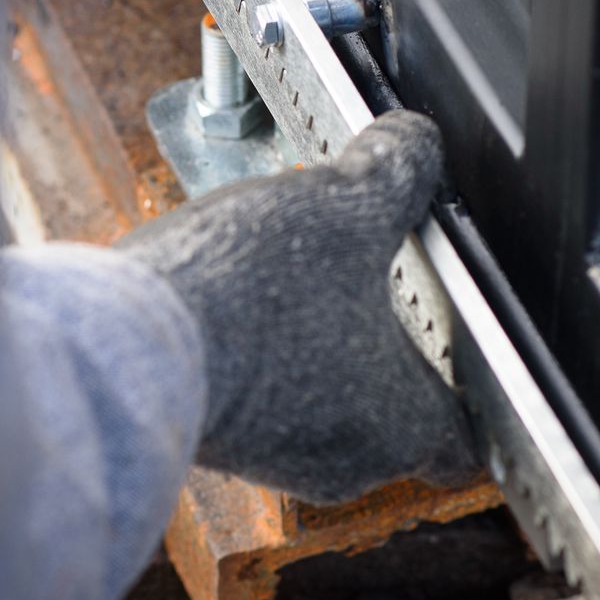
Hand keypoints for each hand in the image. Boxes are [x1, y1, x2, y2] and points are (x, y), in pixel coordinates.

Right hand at [118, 111, 476, 503]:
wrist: (122, 345)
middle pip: (392, 412)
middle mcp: (343, 459)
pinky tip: (242, 292)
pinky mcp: (212, 433)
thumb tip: (417, 140)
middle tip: (379, 279)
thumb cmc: (247, 294)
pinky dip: (260, 348)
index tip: (471, 347)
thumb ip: (395, 171)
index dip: (476, 388)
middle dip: (386, 345)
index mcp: (400, 422)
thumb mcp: (343, 205)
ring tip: (301, 271)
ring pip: (320, 401)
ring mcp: (271, 454)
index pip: (466, 436)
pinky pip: (257, 393)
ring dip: (314, 343)